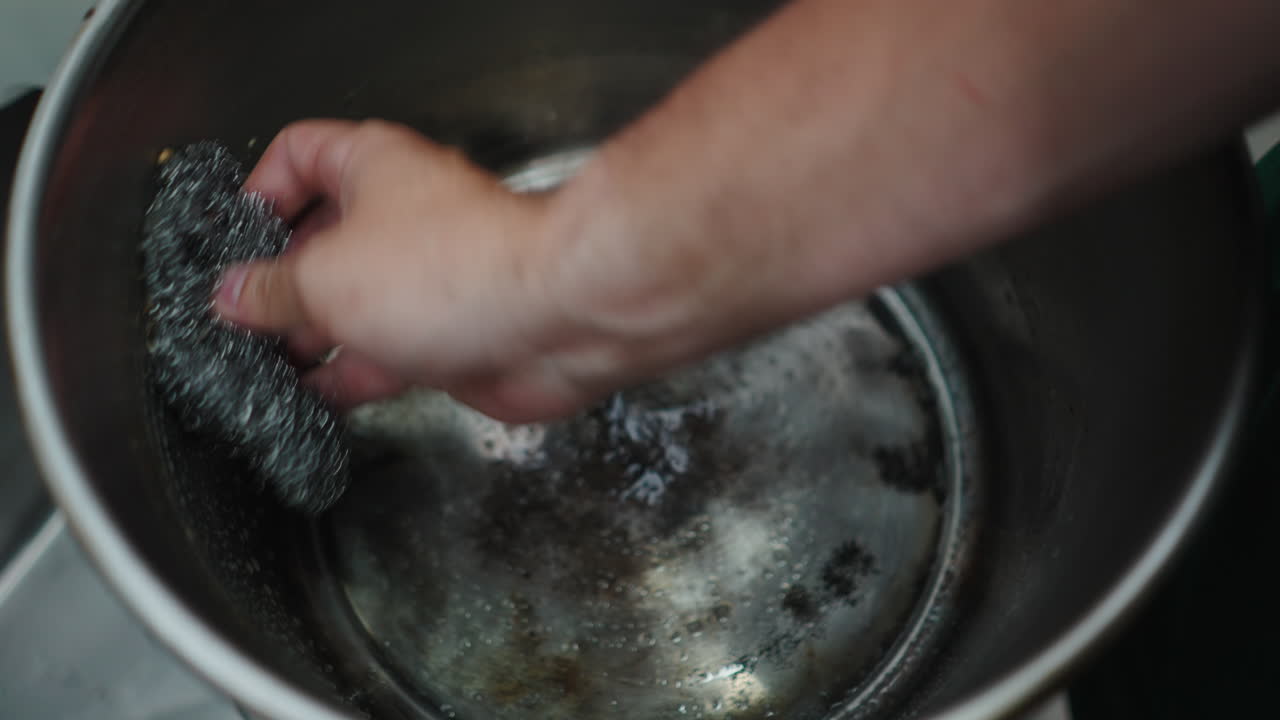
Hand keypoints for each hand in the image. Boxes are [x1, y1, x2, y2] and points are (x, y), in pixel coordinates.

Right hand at [214, 119, 588, 422]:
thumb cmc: (461, 270)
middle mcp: (401, 218)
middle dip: (276, 280)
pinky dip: (346, 377)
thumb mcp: (328, 276)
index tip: (230, 236)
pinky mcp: (448, 335)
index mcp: (372, 169)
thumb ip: (271, 288)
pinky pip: (383, 355)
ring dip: (308, 337)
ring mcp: (426, 279)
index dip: (259, 190)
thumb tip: (233, 294)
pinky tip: (311, 398)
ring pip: (352, 305)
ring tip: (262, 364)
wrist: (555, 320)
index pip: (300, 155)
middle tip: (238, 316)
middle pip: (321, 239)